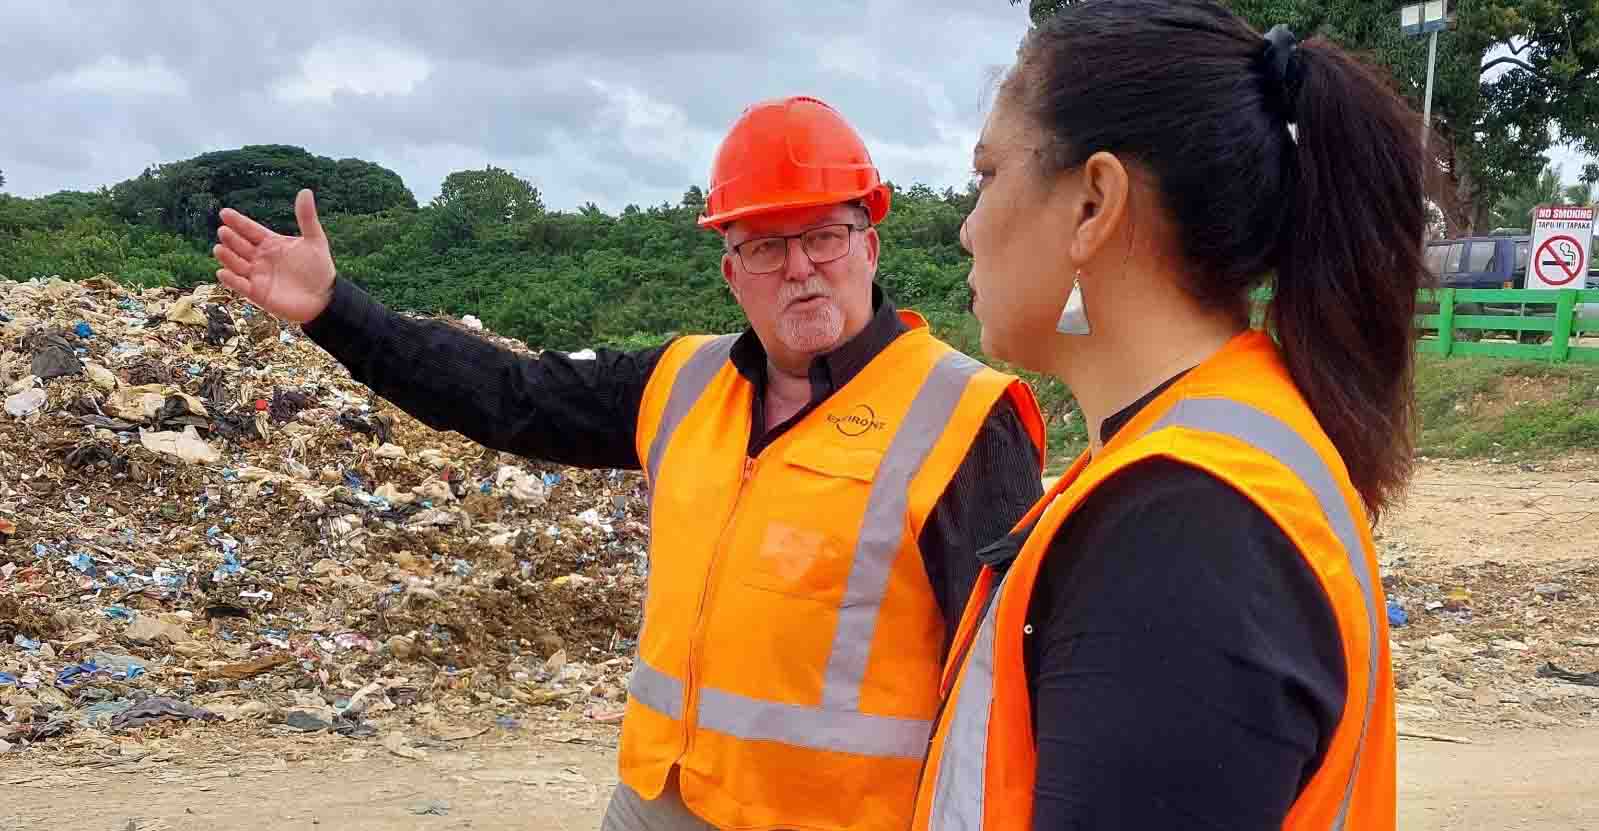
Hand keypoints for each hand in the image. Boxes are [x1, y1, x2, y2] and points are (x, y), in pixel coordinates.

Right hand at [214, 189, 336, 323]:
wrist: (325, 297)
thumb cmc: (319, 268)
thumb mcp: (314, 240)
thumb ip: (306, 218)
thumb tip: (306, 191)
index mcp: (271, 243)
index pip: (251, 230)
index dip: (238, 222)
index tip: (225, 212)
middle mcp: (261, 258)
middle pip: (241, 246)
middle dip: (231, 238)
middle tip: (223, 231)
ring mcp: (258, 276)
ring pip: (237, 264)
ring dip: (227, 257)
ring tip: (220, 248)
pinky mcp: (258, 293)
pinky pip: (241, 286)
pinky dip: (231, 280)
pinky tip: (223, 272)